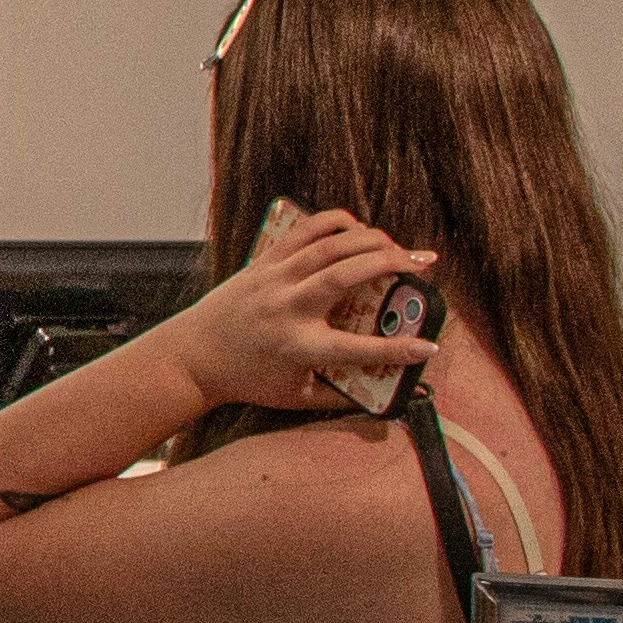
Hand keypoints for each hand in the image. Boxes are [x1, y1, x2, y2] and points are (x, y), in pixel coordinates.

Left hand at [161, 206, 436, 415]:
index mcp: (297, 347)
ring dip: (370, 240)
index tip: (429, 345)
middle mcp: (287, 308)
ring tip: (399, 246)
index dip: (396, 349)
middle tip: (426, 265)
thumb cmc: (247, 380)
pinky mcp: (263, 262)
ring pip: (327, 246)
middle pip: (345, 276)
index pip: (356, 349)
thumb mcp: (295, 397)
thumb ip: (340, 396)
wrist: (192, 356)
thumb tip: (388, 398)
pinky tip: (359, 228)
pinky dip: (334, 223)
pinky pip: (303, 232)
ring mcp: (273, 279)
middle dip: (391, 264)